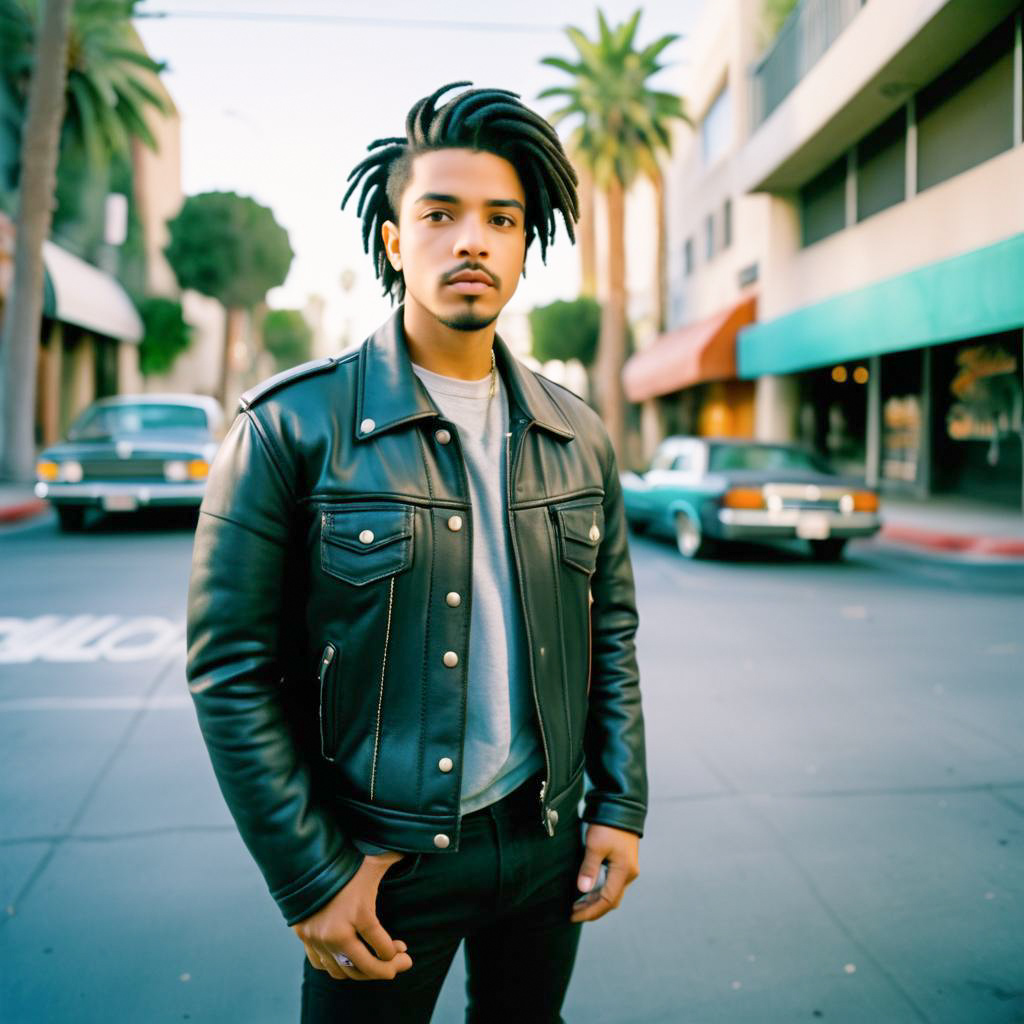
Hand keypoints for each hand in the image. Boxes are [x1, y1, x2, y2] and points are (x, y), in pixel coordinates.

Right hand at [292, 852, 413, 980]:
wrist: (305, 861)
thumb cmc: (345, 862)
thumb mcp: (374, 862)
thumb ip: (397, 858)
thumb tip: (429, 841)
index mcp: (359, 913)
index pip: (383, 948)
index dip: (396, 953)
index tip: (403, 949)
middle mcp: (338, 931)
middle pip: (367, 967)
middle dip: (387, 970)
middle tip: (399, 965)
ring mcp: (320, 939)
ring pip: (345, 972)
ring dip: (363, 972)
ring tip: (375, 964)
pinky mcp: (306, 940)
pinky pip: (323, 966)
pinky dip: (338, 968)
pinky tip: (350, 959)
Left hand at [571, 824, 638, 922]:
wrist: (622, 806)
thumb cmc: (608, 825)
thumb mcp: (595, 846)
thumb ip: (589, 868)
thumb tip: (582, 890)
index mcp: (624, 872)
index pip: (607, 901)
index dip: (590, 911)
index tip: (573, 915)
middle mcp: (629, 874)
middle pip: (611, 900)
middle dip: (592, 910)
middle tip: (573, 914)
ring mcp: (627, 869)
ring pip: (612, 893)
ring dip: (595, 901)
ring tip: (577, 905)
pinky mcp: (624, 863)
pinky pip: (612, 884)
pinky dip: (600, 891)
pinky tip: (588, 892)